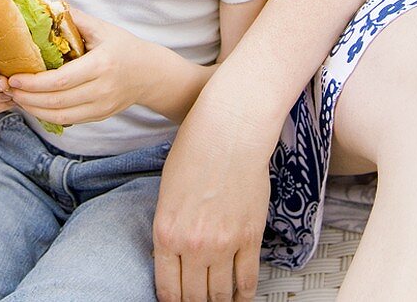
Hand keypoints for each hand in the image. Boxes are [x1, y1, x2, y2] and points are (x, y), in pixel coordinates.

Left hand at [6, 10, 151, 126]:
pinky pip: (68, 120)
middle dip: (28, 97)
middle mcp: (102, 89)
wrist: (150, 73)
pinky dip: (47, 115)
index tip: (14, 77)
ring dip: (34, 109)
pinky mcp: (100, 116)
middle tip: (6, 88)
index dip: (34, 83)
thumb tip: (45, 5)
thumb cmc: (123, 45)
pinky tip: (33, 104)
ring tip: (16, 97)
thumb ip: (74, 18)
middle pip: (57, 101)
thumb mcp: (102, 28)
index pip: (61, 80)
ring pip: (60, 116)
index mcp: (101, 65)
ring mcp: (102, 106)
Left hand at [153, 83, 273, 301]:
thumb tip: (174, 256)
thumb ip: (170, 228)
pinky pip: (248, 280)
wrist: (228, 131)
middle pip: (194, 297)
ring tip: (219, 301)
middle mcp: (193, 245)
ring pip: (221, 295)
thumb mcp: (168, 191)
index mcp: (166, 232)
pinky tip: (241, 296)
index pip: (168, 289)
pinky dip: (244, 294)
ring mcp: (223, 244)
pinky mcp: (250, 238)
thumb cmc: (194, 151)